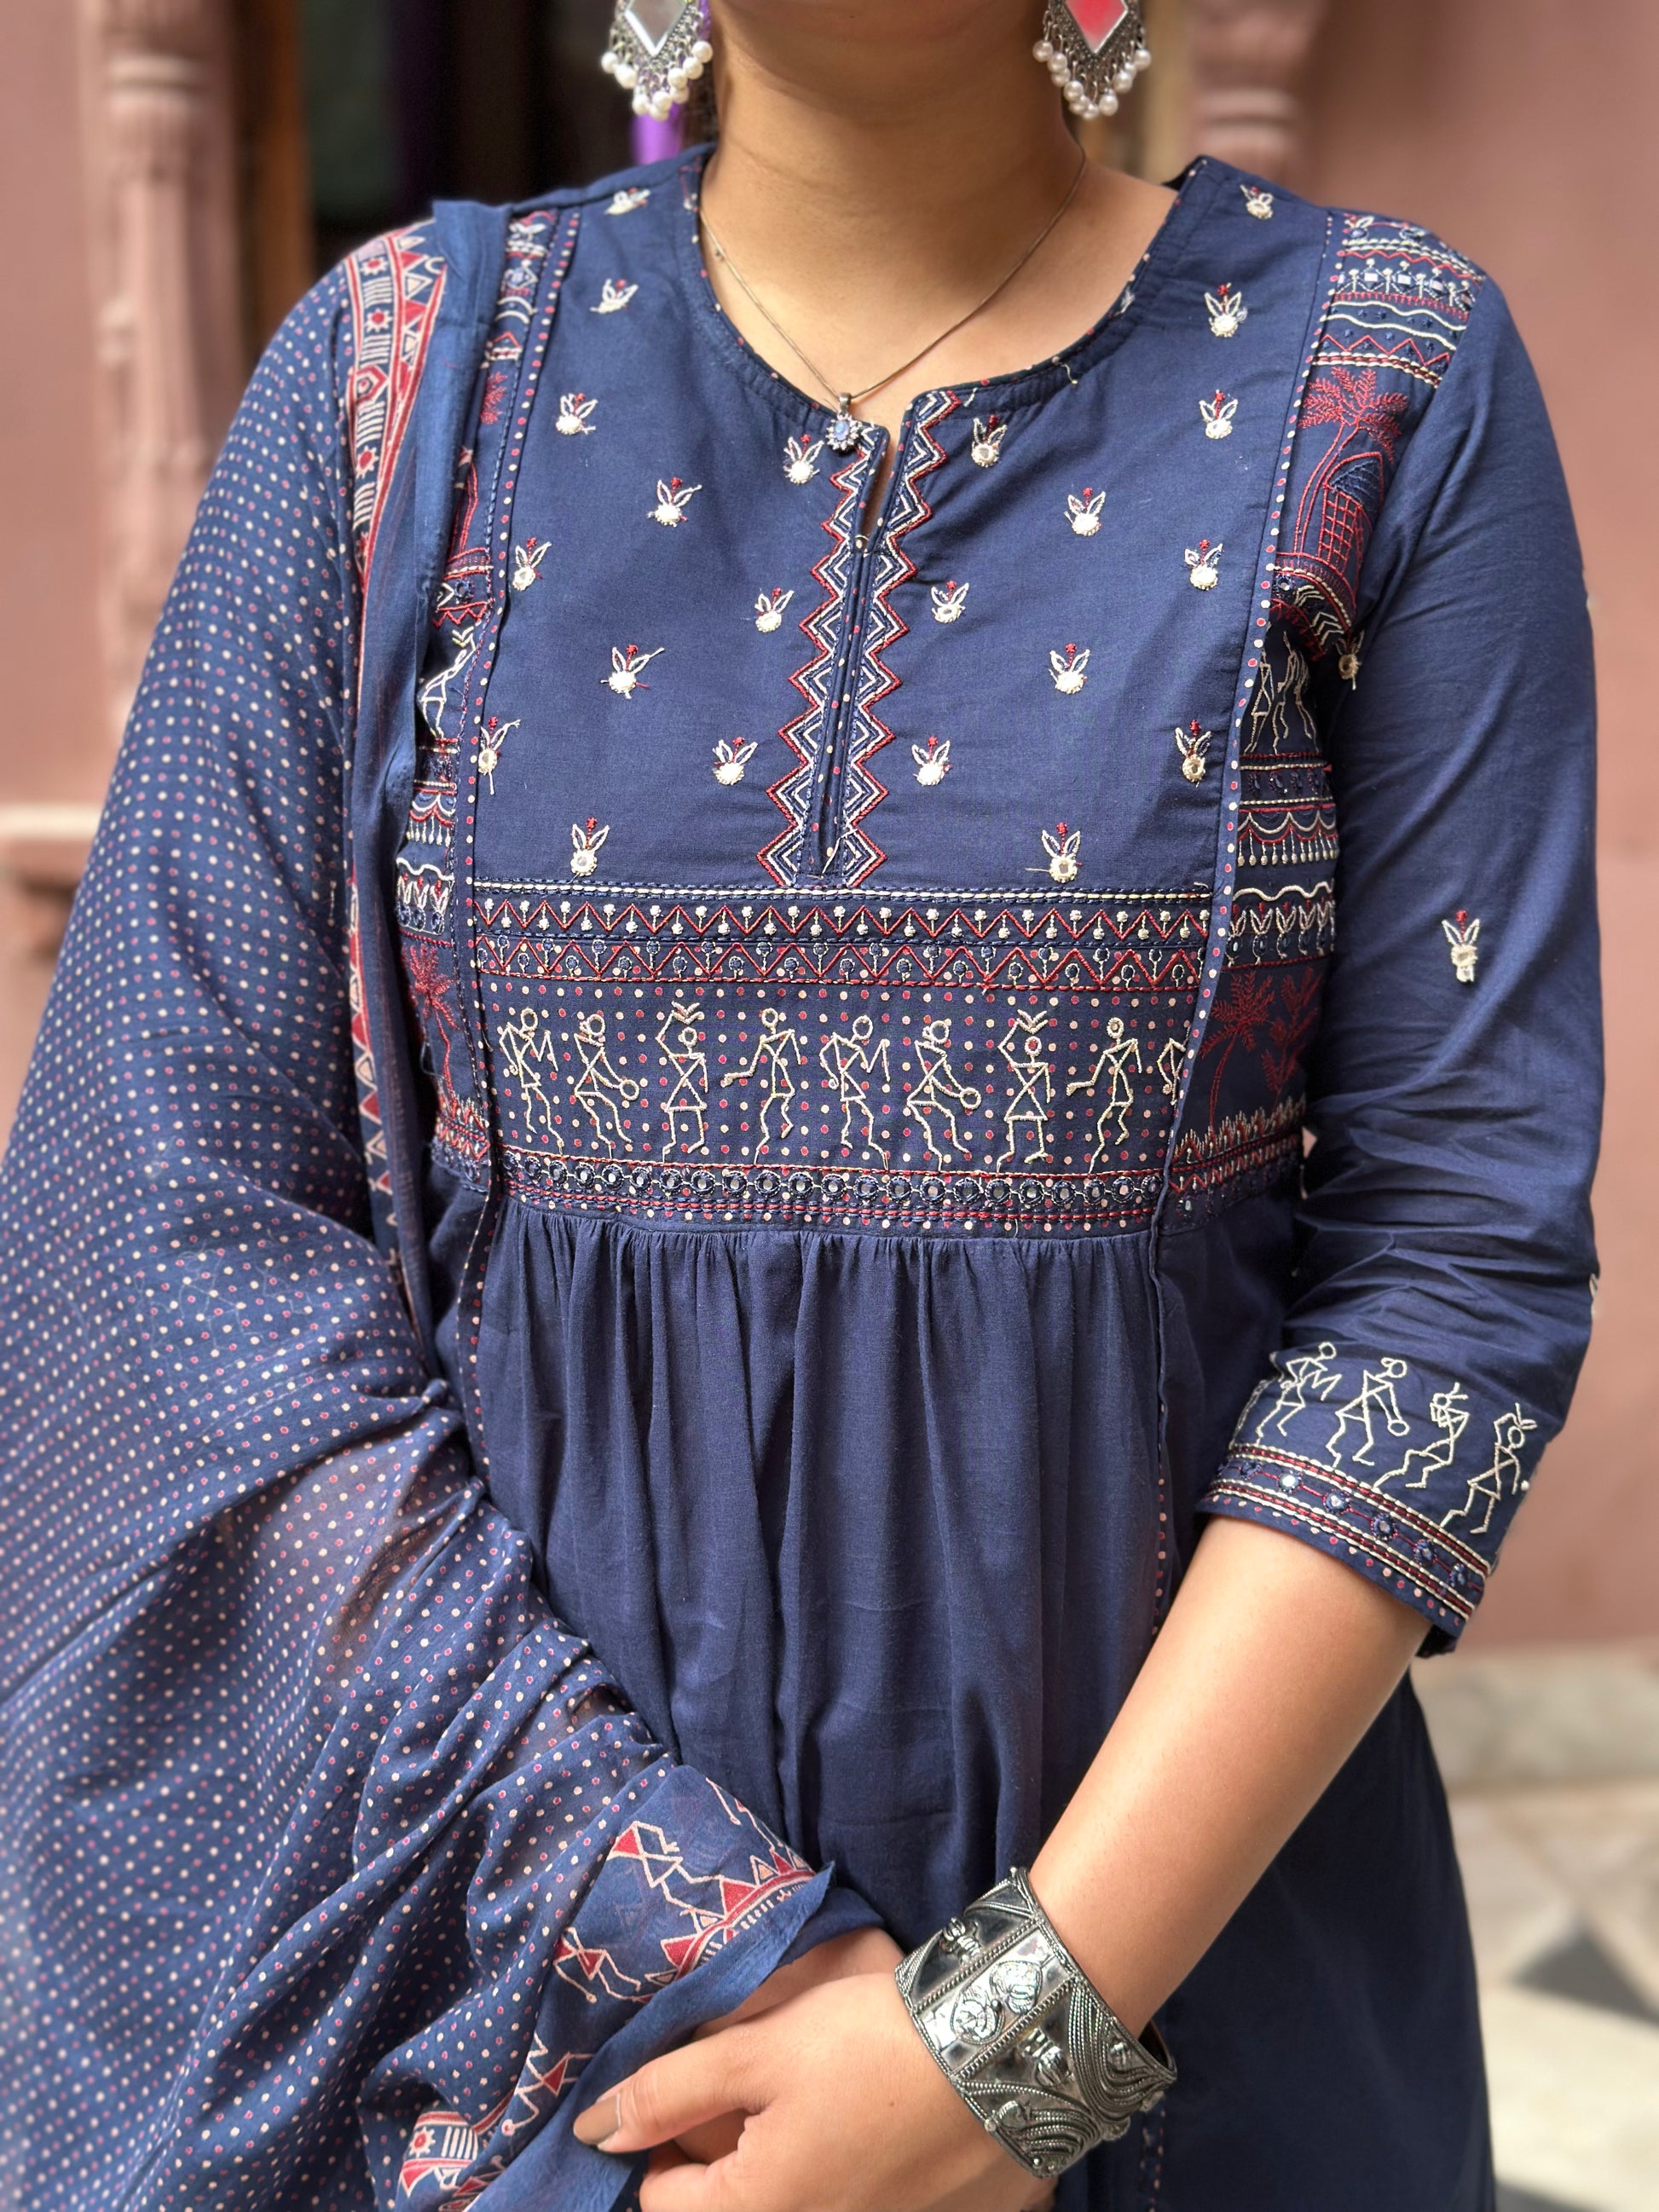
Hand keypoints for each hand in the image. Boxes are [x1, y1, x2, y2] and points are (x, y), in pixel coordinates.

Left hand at [572, 1968, 1053, 2211]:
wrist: (1003, 2052)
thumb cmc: (868, 2048)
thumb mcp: (757, 2052)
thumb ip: (666, 2091)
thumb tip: (593, 2131)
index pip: (660, 2203)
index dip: (661, 2140)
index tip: (693, 2086)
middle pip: (721, 2207)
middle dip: (716, 2155)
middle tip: (749, 2090)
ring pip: (778, 2202)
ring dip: (770, 2161)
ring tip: (803, 2101)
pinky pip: (833, 2199)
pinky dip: (824, 2166)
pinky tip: (850, 2121)